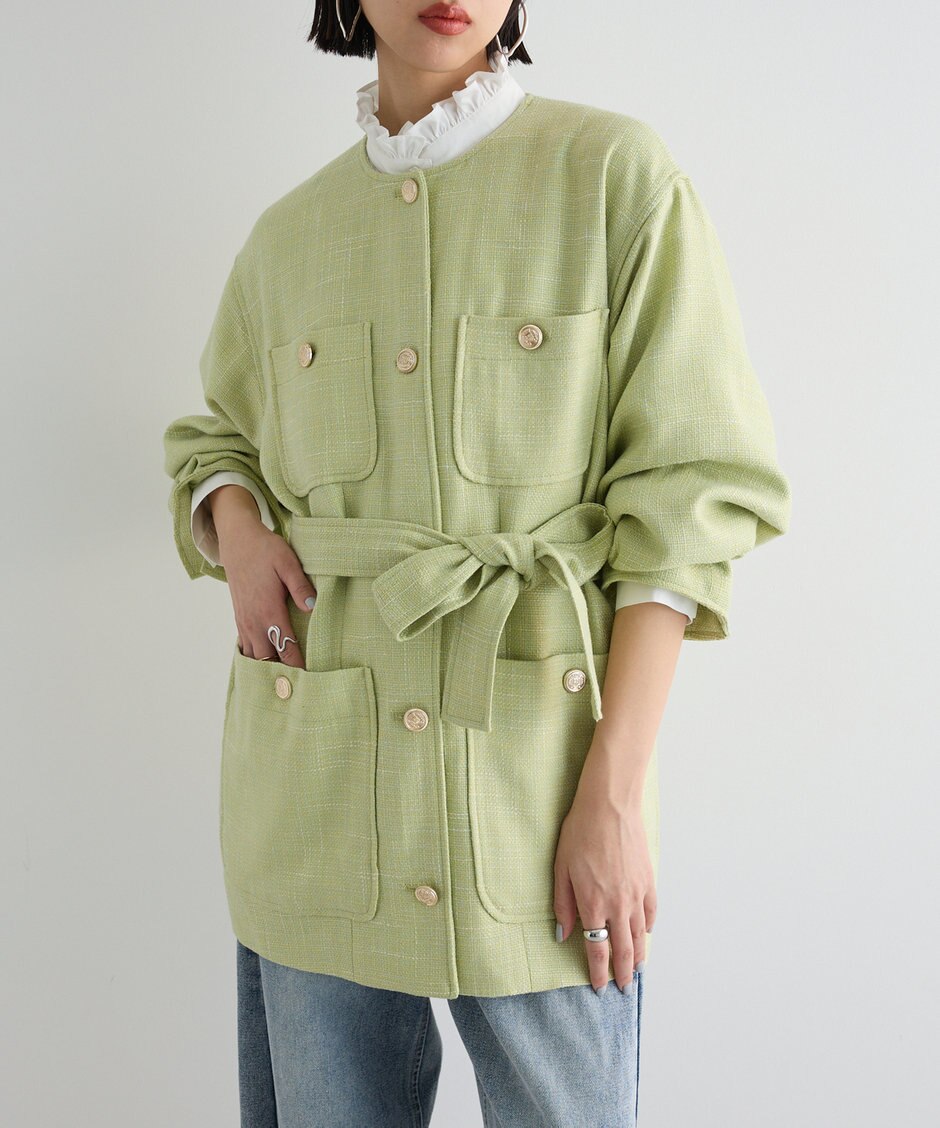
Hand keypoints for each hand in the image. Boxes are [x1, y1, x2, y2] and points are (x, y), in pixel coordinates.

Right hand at [211, 487, 316, 668]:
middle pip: (268, 660)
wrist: (237, 541)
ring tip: (282, 685)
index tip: (310, 683)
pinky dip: (255, 660)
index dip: (298, 668)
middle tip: (299, 692)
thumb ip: (300, 587)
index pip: (286, 649)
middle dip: (282, 676)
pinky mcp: (240, 619)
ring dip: (267, 670)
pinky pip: (246, 647)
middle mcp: (254, 622)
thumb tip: (312, 608)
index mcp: (269, 611)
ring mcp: (244, 622)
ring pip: (254, 657)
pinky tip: (265, 667)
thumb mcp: (288, 562)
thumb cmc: (266, 550)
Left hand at [553, 777, 656, 992]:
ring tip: (637, 970)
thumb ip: (563, 904)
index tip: (598, 987)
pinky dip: (649, 927)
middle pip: (623, 949)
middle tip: (623, 989)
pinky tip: (646, 933)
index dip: (598, 972)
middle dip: (623, 973)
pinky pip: (651, 912)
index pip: (597, 949)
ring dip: (638, 955)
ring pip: (640, 935)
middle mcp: (618, 905)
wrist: (610, 806)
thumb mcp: (561, 868)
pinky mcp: (648, 880)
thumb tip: (563, 934)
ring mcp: (636, 894)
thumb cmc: (580, 832)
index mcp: (593, 905)